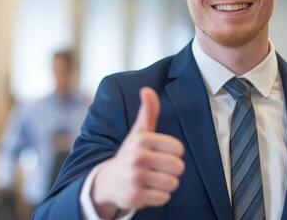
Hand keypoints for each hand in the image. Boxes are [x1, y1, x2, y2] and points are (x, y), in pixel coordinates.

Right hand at [91, 87, 184, 217]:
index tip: (160, 154)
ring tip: (152, 180)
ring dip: (166, 184)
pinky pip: (164, 198)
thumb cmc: (130, 154)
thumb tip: (147, 89)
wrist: (108, 182)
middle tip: (156, 169)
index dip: (173, 154)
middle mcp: (137, 157)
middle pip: (178, 167)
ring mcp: (135, 177)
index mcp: (142, 140)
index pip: (178, 149)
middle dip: (171, 171)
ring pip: (173, 183)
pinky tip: (147, 190)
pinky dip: (159, 196)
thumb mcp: (139, 132)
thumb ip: (148, 112)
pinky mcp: (135, 196)